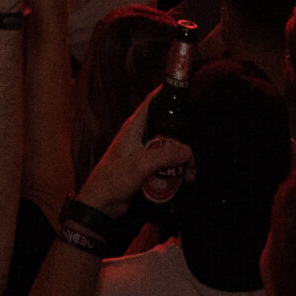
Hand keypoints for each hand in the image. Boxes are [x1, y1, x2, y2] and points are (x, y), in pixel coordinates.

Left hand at [79, 87, 195, 216]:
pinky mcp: (147, 166)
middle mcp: (140, 135)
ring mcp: (144, 151)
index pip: (153, 101)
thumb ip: (165, 155)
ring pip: (170, 147)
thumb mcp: (141, 164)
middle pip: (168, 127)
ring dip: (183, 159)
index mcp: (135, 127)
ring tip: (190, 174)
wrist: (102, 204)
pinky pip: (167, 162)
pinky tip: (184, 179)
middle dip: (184, 139)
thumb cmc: (113, 179)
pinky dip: (177, 169)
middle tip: (192, 155)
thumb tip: (187, 151)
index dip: (168, 93)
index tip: (185, 92)